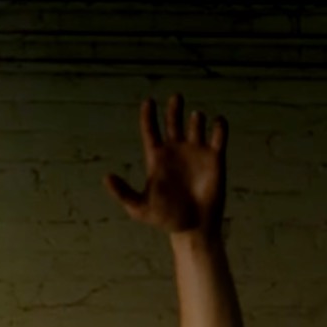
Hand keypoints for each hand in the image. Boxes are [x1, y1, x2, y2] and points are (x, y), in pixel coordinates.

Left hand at [104, 94, 225, 234]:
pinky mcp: (215, 159)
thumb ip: (123, 193)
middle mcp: (176, 151)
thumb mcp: (140, 208)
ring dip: (195, 119)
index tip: (149, 101)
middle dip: (174, 108)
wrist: (194, 228)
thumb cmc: (166, 219)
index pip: (150, 130)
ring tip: (195, 119)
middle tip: (176, 97)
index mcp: (157, 157)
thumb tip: (107, 177)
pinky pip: (218, 137)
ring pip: (195, 125)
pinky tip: (217, 123)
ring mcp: (196, 153)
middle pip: (173, 121)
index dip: (148, 115)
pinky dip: (219, 127)